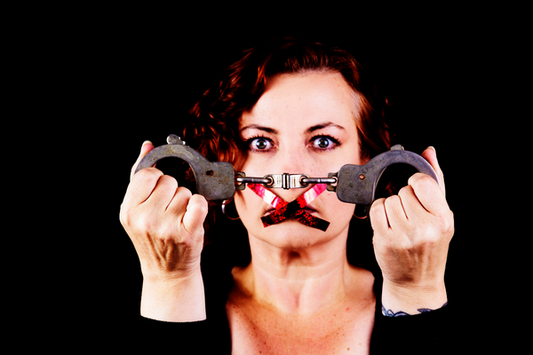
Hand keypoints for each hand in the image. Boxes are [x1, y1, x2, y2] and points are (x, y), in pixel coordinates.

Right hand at [120, 141, 208, 320]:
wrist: (167, 271)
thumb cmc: (154, 238)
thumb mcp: (138, 209)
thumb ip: (140, 175)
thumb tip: (147, 145)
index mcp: (129, 210)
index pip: (147, 173)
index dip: (157, 179)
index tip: (158, 191)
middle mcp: (144, 218)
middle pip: (168, 181)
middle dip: (172, 191)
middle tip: (168, 210)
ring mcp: (166, 227)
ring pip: (185, 191)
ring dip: (185, 201)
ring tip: (178, 218)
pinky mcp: (187, 232)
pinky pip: (198, 202)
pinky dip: (199, 206)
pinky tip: (192, 217)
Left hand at [370, 147, 453, 314]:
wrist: (416, 282)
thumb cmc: (429, 247)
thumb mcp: (441, 216)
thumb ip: (435, 181)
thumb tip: (429, 151)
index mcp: (443, 219)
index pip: (422, 182)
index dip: (415, 183)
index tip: (415, 192)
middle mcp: (426, 228)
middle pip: (403, 191)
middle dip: (404, 199)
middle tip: (410, 216)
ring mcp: (404, 235)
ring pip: (388, 200)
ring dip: (390, 207)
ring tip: (399, 222)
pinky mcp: (386, 240)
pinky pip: (376, 210)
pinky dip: (378, 214)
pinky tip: (387, 225)